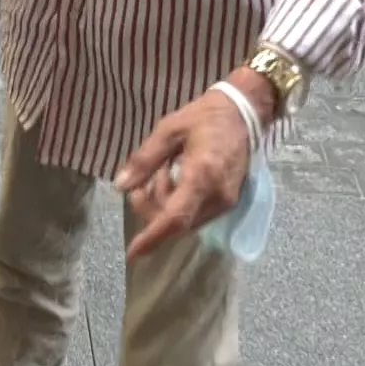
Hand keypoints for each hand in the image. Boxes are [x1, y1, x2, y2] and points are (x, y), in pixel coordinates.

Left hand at [115, 80, 264, 261]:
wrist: (244, 113)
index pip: (175, 218)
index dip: (152, 237)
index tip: (132, 253)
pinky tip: (173, 179)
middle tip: (141, 182)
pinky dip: (179, 203)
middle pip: (177, 222)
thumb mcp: (168, 130)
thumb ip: (144, 160)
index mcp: (202, 176)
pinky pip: (197, 213)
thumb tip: (121, 185)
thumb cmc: (204, 117)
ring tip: (160, 173)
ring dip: (165, 205)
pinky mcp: (229, 201)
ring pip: (186, 220)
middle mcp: (218, 195)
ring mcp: (227, 201)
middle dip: (152, 208)